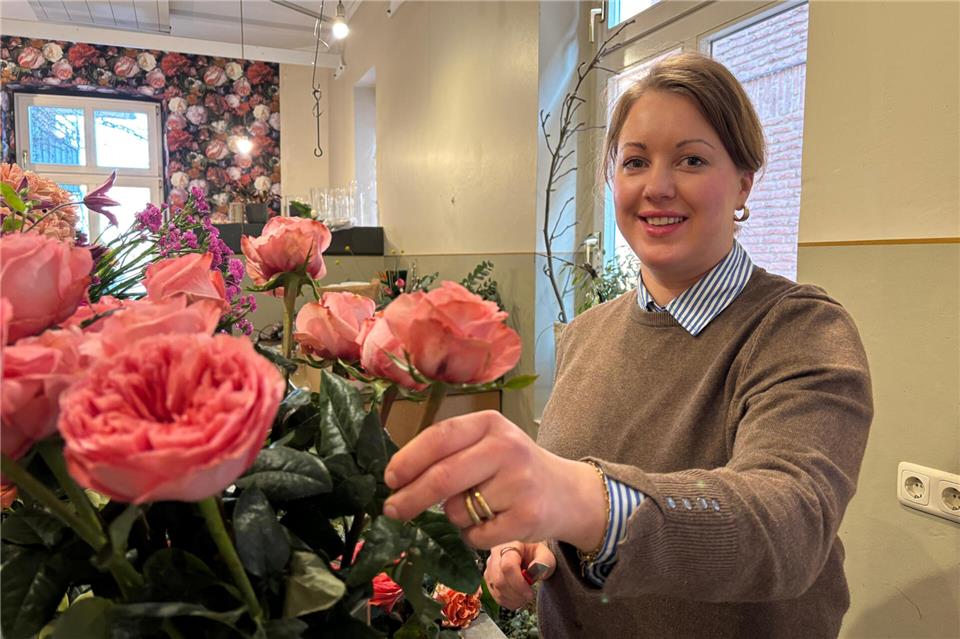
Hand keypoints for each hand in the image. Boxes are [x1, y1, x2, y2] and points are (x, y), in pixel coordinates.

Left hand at [383, 410, 606, 550]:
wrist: (566, 492)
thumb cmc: (513, 467)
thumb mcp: (486, 444)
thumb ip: (449, 452)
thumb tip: (396, 478)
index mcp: (490, 423)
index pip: (440, 437)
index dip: (408, 460)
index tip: (389, 479)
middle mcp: (506, 447)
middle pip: (442, 477)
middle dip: (410, 498)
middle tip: (392, 510)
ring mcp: (520, 482)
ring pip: (457, 510)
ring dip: (454, 516)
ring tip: (479, 507)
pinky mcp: (527, 516)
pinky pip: (476, 535)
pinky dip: (473, 536)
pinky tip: (493, 522)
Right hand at [486, 542, 554, 609]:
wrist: (527, 552)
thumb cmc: (535, 553)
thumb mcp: (545, 554)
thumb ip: (543, 561)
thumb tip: (534, 571)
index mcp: (510, 545)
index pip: (508, 566)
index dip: (518, 583)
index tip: (529, 593)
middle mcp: (495, 555)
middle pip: (499, 580)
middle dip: (516, 593)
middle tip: (528, 596)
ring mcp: (489, 567)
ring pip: (495, 589)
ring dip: (512, 599)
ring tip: (524, 596)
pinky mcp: (488, 578)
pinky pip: (493, 594)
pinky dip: (506, 601)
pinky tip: (516, 598)